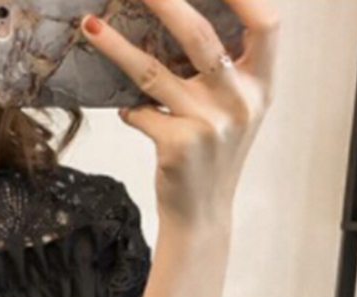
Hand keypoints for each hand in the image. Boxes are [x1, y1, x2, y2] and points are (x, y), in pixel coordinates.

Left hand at [80, 0, 279, 228]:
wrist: (201, 215)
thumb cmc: (215, 155)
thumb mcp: (236, 110)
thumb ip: (227, 69)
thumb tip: (180, 12)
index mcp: (261, 86)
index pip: (266, 23)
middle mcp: (240, 103)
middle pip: (200, 36)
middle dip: (164, 1)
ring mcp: (208, 125)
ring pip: (153, 72)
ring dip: (116, 46)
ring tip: (90, 26)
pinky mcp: (177, 147)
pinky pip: (139, 111)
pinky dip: (129, 109)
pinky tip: (128, 111)